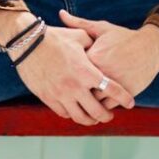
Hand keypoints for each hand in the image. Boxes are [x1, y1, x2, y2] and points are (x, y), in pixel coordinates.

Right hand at [11, 25, 135, 124]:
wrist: (27, 43)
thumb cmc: (54, 37)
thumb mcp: (78, 37)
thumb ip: (93, 45)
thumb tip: (101, 49)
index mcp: (86, 71)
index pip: (111, 89)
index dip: (123, 98)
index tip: (130, 103)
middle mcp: (75, 86)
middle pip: (97, 111)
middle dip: (107, 116)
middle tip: (110, 115)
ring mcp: (60, 94)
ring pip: (79, 117)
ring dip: (90, 120)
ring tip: (94, 118)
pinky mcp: (48, 98)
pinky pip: (63, 113)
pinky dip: (72, 115)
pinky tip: (76, 111)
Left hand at [59, 10, 158, 109]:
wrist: (151, 47)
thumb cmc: (124, 37)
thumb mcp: (101, 28)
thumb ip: (78, 23)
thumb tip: (60, 13)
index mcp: (93, 57)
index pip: (71, 70)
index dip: (68, 72)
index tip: (66, 72)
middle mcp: (102, 72)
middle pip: (80, 88)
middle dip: (76, 89)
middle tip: (71, 89)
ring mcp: (113, 84)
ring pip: (93, 100)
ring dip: (88, 101)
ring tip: (84, 99)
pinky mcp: (124, 93)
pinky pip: (107, 105)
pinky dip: (101, 105)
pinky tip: (98, 102)